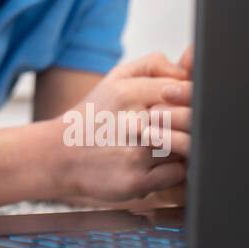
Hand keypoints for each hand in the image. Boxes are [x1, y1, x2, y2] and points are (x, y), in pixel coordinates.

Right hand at [51, 52, 191, 203]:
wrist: (58, 155)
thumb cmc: (94, 116)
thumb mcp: (115, 79)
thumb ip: (152, 65)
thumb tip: (185, 71)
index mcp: (126, 93)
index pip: (183, 90)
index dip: (187, 98)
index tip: (179, 104)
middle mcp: (132, 123)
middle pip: (190, 119)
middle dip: (188, 122)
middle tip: (175, 126)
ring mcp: (135, 154)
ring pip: (186, 147)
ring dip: (181, 146)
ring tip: (162, 145)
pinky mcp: (137, 182)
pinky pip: (177, 173)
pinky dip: (172, 169)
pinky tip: (153, 164)